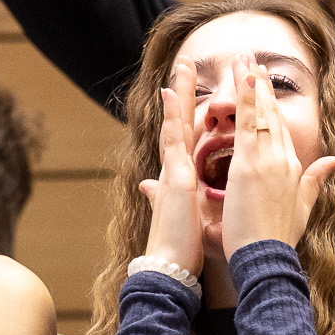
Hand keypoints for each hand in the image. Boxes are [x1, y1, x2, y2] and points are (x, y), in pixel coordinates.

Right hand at [138, 59, 204, 274]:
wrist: (169, 270)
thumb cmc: (179, 249)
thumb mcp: (180, 217)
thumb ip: (163, 197)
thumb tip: (148, 187)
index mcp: (180, 179)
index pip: (184, 138)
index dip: (185, 113)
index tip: (186, 90)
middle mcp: (173, 170)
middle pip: (177, 124)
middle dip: (181, 94)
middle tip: (184, 64)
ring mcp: (172, 172)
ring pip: (174, 125)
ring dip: (176, 95)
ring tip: (179, 67)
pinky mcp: (175, 179)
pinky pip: (173, 141)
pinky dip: (172, 117)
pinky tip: (169, 95)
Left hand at [220, 55, 334, 255]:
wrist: (267, 257)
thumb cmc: (277, 238)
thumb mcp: (304, 206)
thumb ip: (318, 179)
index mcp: (294, 168)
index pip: (281, 128)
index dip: (272, 103)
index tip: (265, 82)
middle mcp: (284, 158)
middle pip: (272, 114)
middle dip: (261, 85)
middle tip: (253, 58)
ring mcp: (268, 159)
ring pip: (260, 113)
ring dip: (252, 83)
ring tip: (244, 58)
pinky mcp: (250, 164)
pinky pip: (247, 123)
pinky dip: (246, 99)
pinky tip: (243, 77)